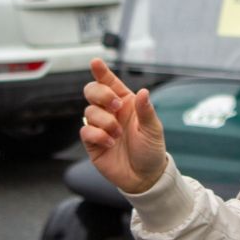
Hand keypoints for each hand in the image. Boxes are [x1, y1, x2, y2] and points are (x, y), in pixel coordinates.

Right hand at [81, 58, 166, 193]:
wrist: (144, 177)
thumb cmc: (150, 150)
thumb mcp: (153, 129)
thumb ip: (146, 110)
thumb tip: (143, 91)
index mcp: (126, 103)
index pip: (110, 82)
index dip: (101, 71)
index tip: (95, 62)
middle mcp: (110, 112)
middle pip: (92, 91)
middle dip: (101, 94)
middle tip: (115, 106)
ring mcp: (100, 126)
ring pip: (89, 111)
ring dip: (105, 121)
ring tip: (118, 135)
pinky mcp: (92, 142)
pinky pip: (85, 131)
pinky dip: (97, 135)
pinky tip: (110, 143)